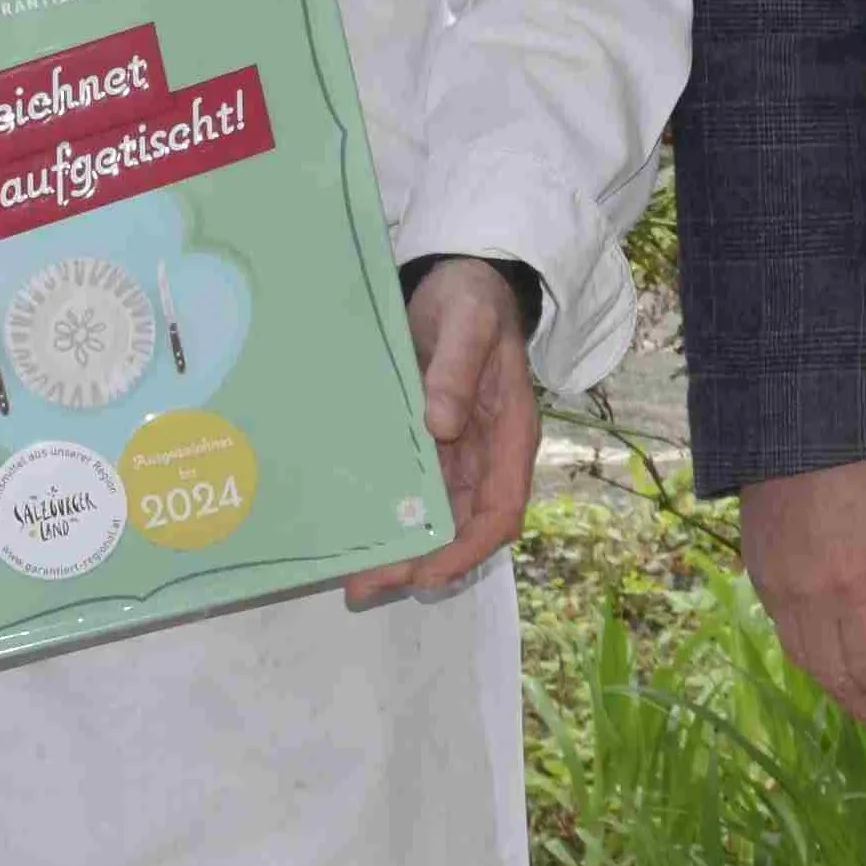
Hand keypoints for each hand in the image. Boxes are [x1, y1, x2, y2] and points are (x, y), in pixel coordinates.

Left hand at [349, 258, 537, 603]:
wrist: (458, 280)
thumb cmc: (471, 299)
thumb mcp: (467, 322)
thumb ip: (457, 366)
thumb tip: (440, 423)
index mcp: (509, 432)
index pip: (500, 509)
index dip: (468, 548)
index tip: (428, 573)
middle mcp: (486, 453)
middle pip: (463, 527)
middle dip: (422, 562)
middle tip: (368, 585)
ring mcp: (458, 452)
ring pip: (437, 517)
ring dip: (402, 549)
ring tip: (356, 577)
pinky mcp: (430, 443)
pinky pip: (414, 491)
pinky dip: (390, 517)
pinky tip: (356, 531)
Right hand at [742, 453, 865, 734]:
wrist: (803, 423)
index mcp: (855, 586)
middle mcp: (810, 597)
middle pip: (835, 674)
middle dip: (864, 705)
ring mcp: (777, 587)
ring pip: (803, 659)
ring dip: (834, 688)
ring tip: (860, 701)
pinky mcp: (758, 573)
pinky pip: (783, 632)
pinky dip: (808, 657)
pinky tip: (826, 661)